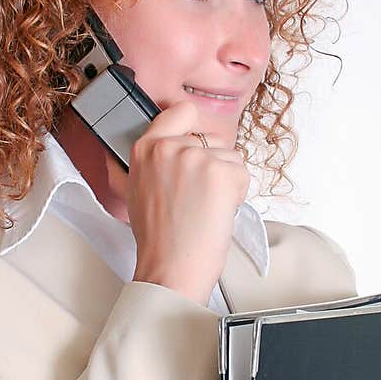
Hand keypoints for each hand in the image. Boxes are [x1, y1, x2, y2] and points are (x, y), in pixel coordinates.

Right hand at [128, 99, 250, 305]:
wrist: (171, 268)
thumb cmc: (159, 238)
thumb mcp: (137, 189)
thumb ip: (153, 161)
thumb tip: (168, 143)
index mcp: (145, 148)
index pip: (181, 111)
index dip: (194, 126)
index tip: (196, 139)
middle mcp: (169, 147)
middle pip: (211, 139)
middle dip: (212, 165)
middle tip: (195, 198)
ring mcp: (196, 157)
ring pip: (230, 156)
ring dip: (225, 181)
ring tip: (204, 208)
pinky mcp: (221, 172)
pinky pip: (242, 173)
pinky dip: (237, 194)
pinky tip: (217, 212)